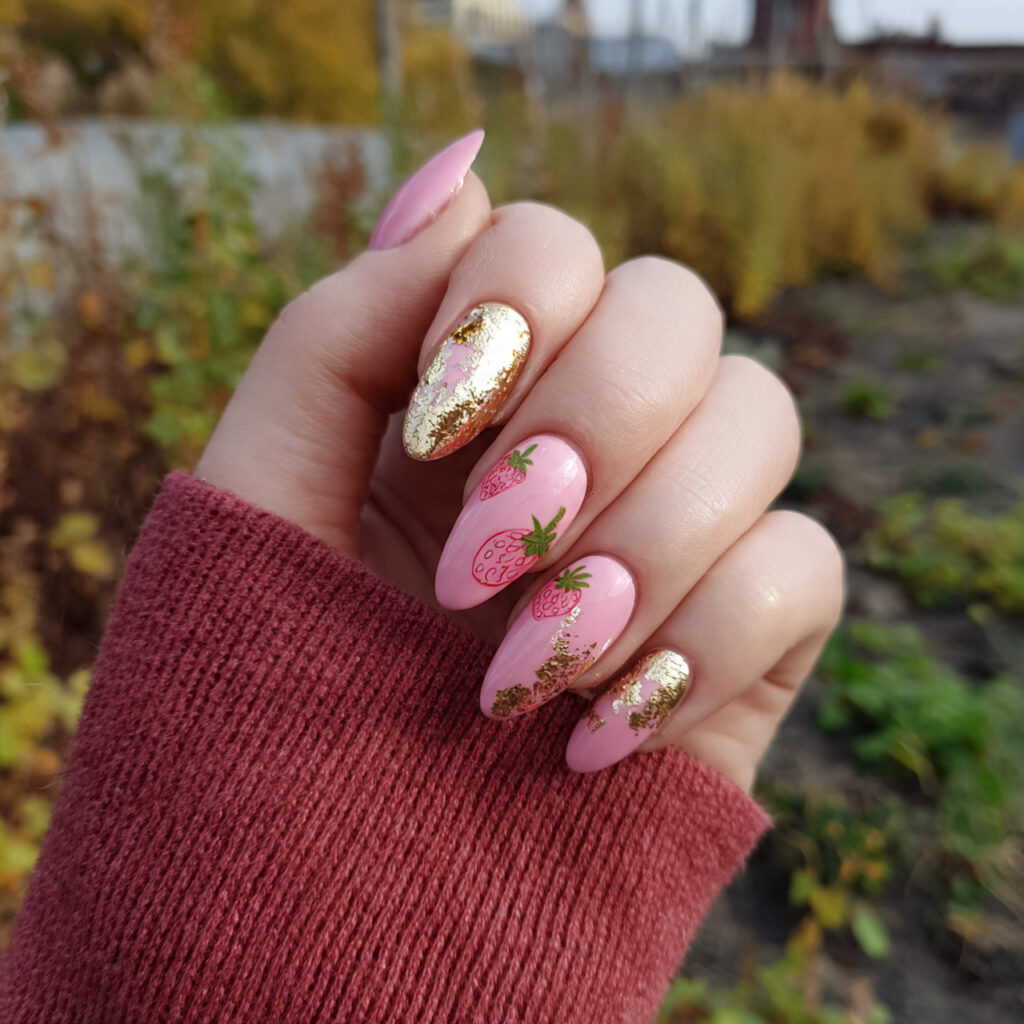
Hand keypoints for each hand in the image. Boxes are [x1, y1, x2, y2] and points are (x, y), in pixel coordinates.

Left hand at [196, 133, 843, 790]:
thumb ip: (337, 333)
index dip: (509, 306)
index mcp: (472, 393)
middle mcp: (585, 437)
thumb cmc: (273, 693)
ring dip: (645, 540)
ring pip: (763, 417)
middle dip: (593, 417)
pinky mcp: (749, 633)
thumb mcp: (261, 497)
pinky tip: (594, 735)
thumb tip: (458, 174)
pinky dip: (707, 642)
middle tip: (481, 557)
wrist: (333, 900)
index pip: (552, 245)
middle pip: (677, 307)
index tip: (430, 430)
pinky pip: (806, 565)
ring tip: (521, 669)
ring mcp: (676, 528)